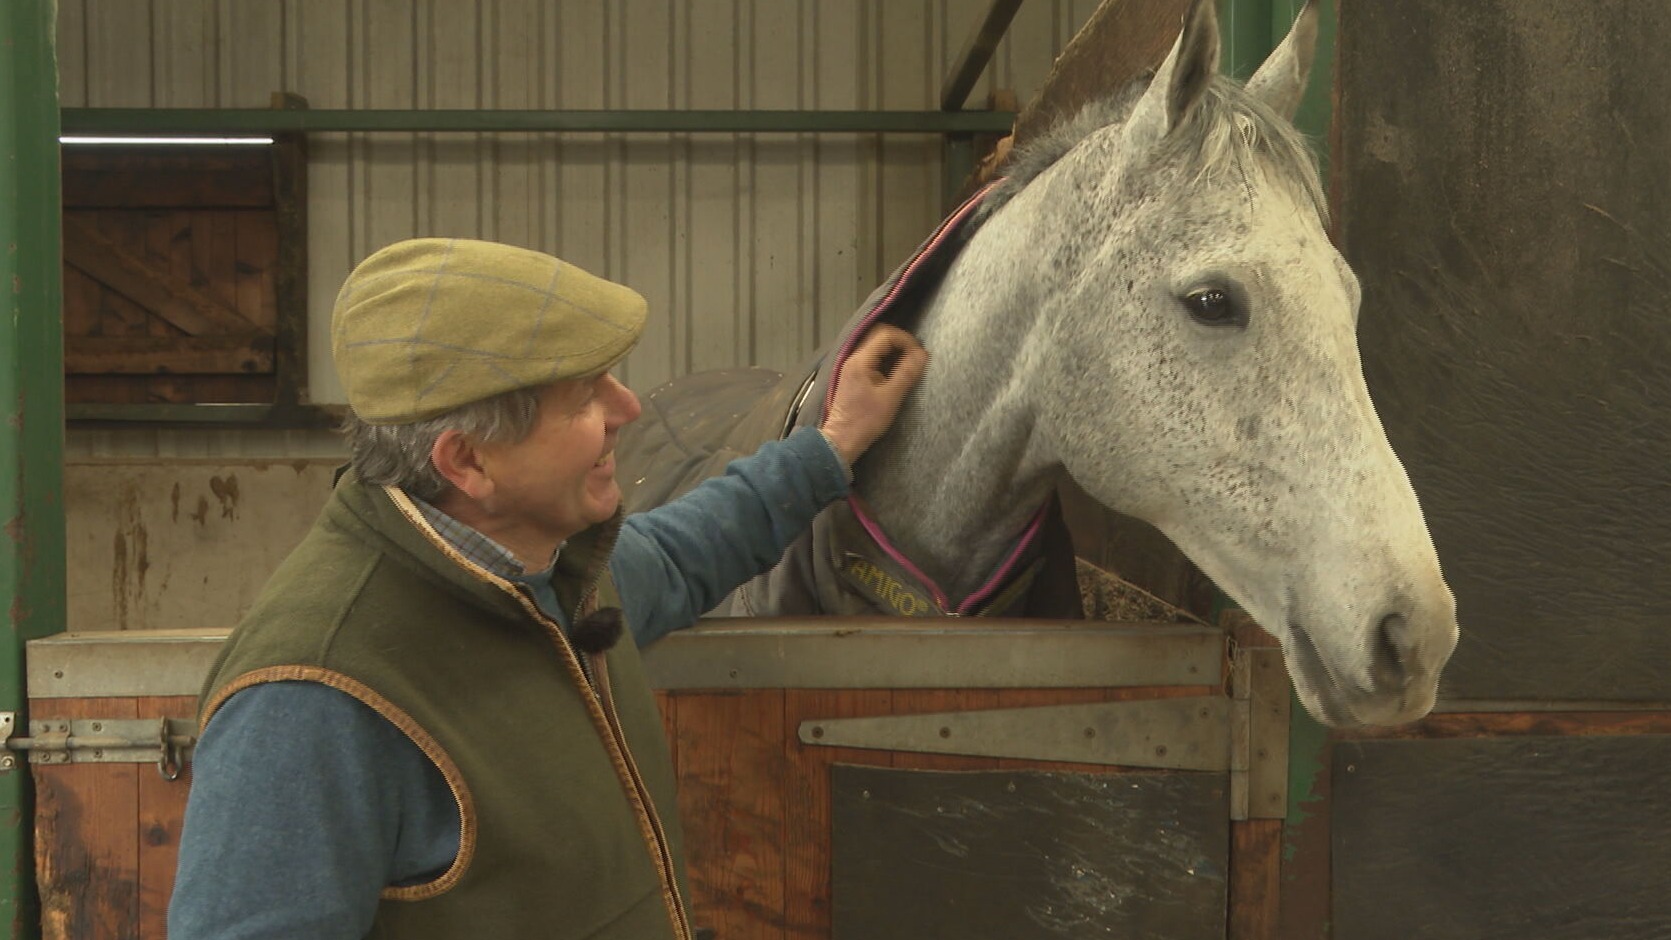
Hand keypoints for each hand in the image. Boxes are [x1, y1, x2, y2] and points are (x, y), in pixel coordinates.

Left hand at [819, 325, 928, 465]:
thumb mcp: (891, 397)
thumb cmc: (865, 421)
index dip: (906, 339)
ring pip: (875, 345)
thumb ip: (906, 373)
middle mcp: (853, 358)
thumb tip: (922, 354)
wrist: (842, 440)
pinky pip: (872, 357)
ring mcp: (852, 366)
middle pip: (878, 334)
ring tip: (909, 362)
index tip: (919, 354)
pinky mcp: (854, 375)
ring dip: (893, 349)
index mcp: (860, 361)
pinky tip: (896, 370)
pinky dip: (886, 358)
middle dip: (900, 341)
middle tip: (915, 355)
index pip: (885, 334)